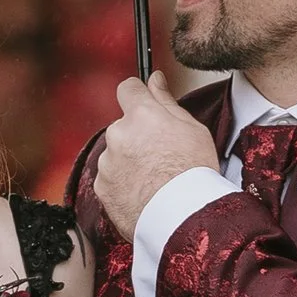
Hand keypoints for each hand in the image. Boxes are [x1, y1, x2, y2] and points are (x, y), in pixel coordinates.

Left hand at [94, 74, 220, 238]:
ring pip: (116, 153)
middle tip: (161, 155)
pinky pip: (110, 178)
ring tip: (154, 179)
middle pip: (123, 126)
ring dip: (129, 161)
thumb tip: (155, 79)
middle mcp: (118, 134)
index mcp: (142, 115)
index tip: (144, 103)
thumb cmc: (194, 173)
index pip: (128, 88)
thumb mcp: (193, 129)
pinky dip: (122, 183)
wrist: (182, 218)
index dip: (137, 95)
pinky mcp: (101, 187)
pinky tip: (143, 193)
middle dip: (137, 136)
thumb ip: (167, 101)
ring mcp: (107, 162)